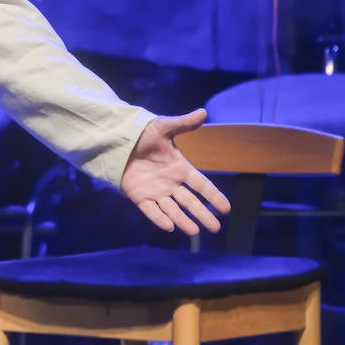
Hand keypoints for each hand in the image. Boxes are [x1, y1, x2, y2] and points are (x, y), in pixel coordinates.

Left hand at [119, 108, 231, 235]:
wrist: (117, 140)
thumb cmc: (143, 133)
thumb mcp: (163, 128)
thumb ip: (183, 123)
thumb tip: (203, 112)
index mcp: (180, 168)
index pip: (201, 185)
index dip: (213, 196)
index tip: (226, 208)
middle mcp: (170, 183)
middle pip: (190, 202)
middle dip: (203, 214)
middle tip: (216, 228)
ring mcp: (156, 191)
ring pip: (173, 210)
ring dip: (184, 220)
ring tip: (195, 232)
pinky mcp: (139, 197)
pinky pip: (151, 210)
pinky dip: (159, 219)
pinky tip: (169, 226)